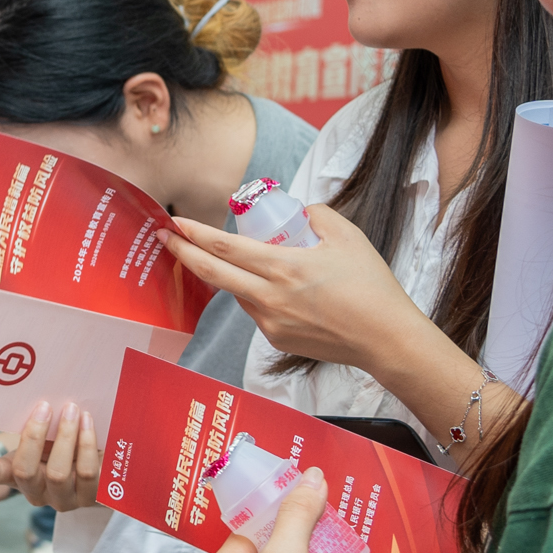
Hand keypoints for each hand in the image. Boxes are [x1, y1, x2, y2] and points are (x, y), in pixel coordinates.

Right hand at [0, 399, 101, 512]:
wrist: (103, 463)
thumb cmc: (67, 445)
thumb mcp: (47, 437)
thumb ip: (37, 428)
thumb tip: (35, 400)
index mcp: (19, 476)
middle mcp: (38, 494)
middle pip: (26, 472)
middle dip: (36, 436)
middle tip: (47, 406)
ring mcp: (64, 500)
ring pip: (58, 473)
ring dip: (66, 436)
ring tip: (73, 410)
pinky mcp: (91, 499)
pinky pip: (86, 474)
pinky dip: (86, 444)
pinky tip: (88, 424)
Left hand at [165, 205, 426, 372]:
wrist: (386, 339)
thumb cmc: (370, 286)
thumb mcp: (347, 235)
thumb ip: (316, 215)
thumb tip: (298, 211)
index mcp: (282, 268)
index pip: (225, 248)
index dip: (195, 234)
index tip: (175, 223)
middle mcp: (269, 299)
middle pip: (213, 273)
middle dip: (184, 254)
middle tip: (166, 239)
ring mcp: (270, 324)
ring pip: (239, 293)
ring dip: (233, 276)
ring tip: (255, 263)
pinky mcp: (276, 341)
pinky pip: (258, 311)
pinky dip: (259, 296)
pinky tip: (283, 291)